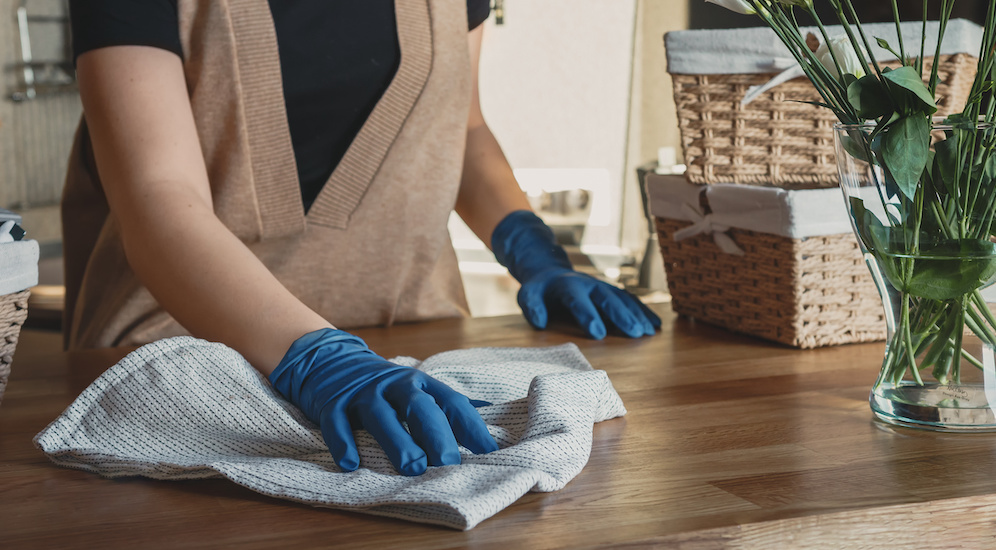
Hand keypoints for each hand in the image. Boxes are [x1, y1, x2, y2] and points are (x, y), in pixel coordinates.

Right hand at [269, 329, 498, 474]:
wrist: (330, 360)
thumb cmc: (384, 387)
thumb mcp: (415, 389)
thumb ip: (445, 406)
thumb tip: (490, 418)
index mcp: (420, 383)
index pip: (451, 401)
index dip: (471, 426)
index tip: (488, 453)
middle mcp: (394, 385)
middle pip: (419, 407)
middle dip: (436, 435)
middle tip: (449, 464)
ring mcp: (363, 394)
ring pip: (381, 416)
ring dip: (398, 442)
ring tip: (413, 468)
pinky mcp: (332, 403)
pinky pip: (337, 423)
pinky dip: (343, 443)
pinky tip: (351, 464)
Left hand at [492, 210, 660, 338]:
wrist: (550, 272)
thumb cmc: (539, 290)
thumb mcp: (528, 295)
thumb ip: (532, 306)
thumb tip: (540, 322)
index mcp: (567, 286)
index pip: (578, 301)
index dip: (588, 316)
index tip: (598, 334)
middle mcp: (589, 284)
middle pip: (607, 299)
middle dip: (622, 315)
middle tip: (635, 333)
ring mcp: (602, 286)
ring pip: (622, 298)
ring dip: (637, 314)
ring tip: (648, 332)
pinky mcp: (610, 291)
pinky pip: (629, 300)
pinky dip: (643, 311)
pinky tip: (655, 324)